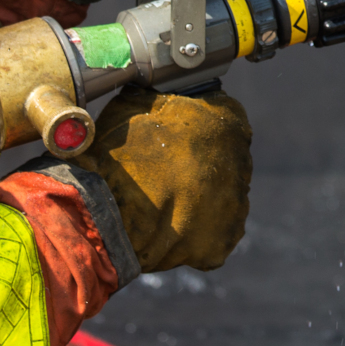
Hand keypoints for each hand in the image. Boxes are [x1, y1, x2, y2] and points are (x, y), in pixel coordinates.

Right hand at [73, 86, 251, 271]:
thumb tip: (155, 102)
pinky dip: (194, 231)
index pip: (224, 116)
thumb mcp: (132, 108)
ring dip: (200, 197)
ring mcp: (234, 207)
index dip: (198, 124)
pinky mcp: (221, 243)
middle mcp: (240, 163)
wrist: (105, 216)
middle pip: (226, 159)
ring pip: (222, 197)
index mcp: (224, 123)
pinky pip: (212, 233)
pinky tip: (167, 227)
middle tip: (167, 170)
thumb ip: (157, 103)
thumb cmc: (118, 157)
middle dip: (201, 163)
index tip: (179, 134)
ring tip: (162, 201)